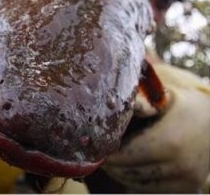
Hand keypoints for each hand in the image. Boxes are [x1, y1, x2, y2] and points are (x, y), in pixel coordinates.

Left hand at [103, 64, 209, 193]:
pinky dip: (136, 180)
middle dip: (111, 164)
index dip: (107, 152)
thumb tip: (109, 104)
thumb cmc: (181, 105)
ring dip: (120, 174)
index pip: (126, 154)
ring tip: (110, 160)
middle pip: (129, 171)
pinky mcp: (188, 188)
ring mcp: (185, 180)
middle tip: (98, 154)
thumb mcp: (161, 97)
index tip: (95, 145)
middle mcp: (179, 165)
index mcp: (169, 141)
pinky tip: (127, 167)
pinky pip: (151, 188)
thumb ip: (139, 102)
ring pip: (138, 183)